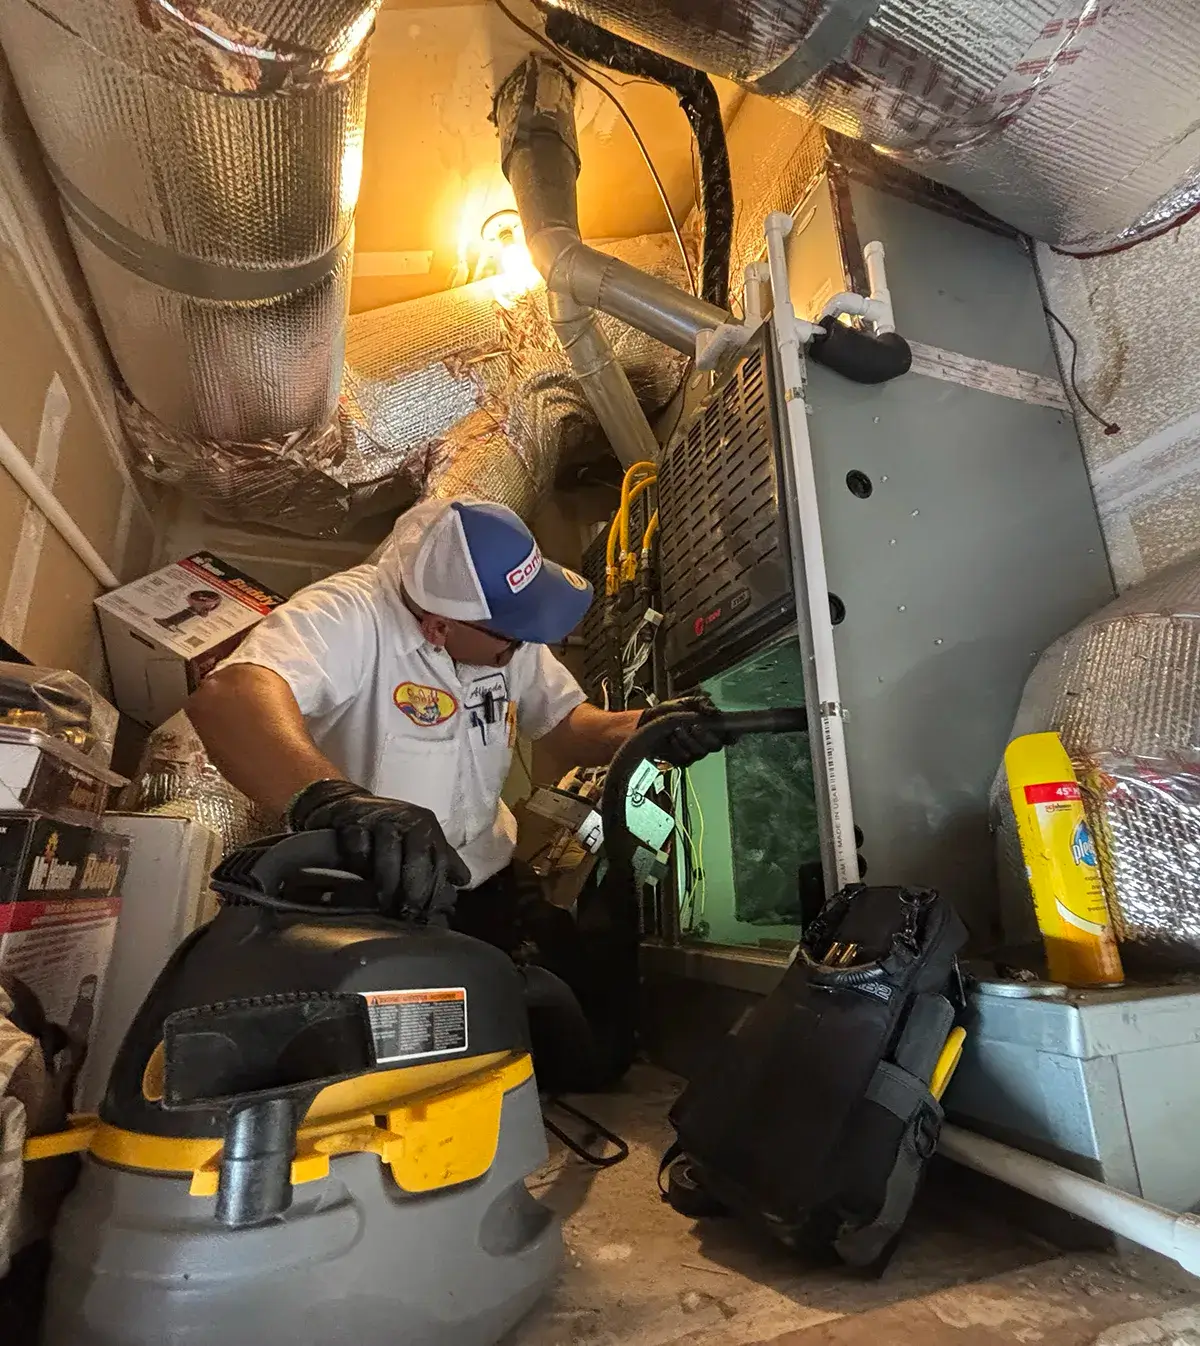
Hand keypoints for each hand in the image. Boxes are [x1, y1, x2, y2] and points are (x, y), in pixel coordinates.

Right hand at [288, 780, 469, 920]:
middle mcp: (406, 818)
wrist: (346, 803)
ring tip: (384, 904)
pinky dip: (359, 866)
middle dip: (413, 888)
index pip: (439, 859)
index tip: (428, 912)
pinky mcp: (352, 821)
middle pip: (417, 857)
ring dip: (387, 882)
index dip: (435, 888)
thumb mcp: (417, 838)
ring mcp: (379, 818)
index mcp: (426, 825)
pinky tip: (358, 880)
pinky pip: (358, 848)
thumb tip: (464, 881)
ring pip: (388, 853)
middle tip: (407, 913)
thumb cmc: (386, 828)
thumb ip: (440, 859)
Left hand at [637, 695, 728, 767]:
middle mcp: (706, 742)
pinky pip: (685, 758)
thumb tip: (714, 712)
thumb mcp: (686, 701)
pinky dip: (678, 747)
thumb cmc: (670, 710)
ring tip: (677, 729)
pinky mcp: (682, 760)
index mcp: (711, 727)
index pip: (729, 736)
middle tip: (694, 726)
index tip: (728, 732)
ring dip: (688, 740)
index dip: (732, 736)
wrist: (650, 720)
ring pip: (700, 752)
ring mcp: (695, 752)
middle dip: (705, 736)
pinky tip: (672, 738)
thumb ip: (702, 703)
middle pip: (715, 746)